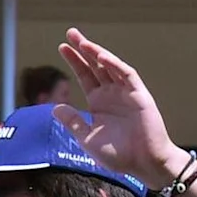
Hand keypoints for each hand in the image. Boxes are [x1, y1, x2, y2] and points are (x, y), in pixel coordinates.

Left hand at [57, 31, 185, 188]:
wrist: (143, 164)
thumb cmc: (118, 154)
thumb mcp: (86, 138)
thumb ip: (72, 121)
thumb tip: (54, 107)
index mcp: (99, 102)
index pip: (85, 75)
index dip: (74, 61)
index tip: (62, 47)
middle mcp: (112, 94)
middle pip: (96, 66)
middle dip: (83, 49)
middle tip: (70, 32)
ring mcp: (126, 93)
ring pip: (111, 67)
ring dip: (98, 53)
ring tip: (82, 42)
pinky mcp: (140, 96)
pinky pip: (127, 76)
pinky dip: (115, 65)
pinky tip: (102, 56)